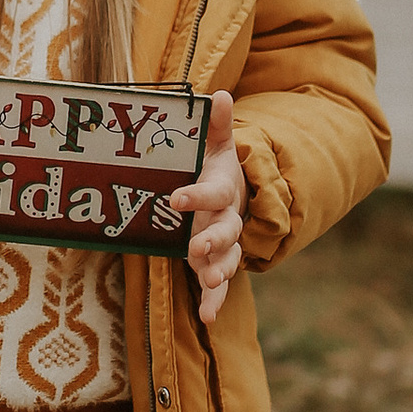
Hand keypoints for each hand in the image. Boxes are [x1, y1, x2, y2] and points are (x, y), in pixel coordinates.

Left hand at [173, 90, 245, 325]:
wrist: (237, 195)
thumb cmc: (216, 167)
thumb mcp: (215, 144)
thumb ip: (217, 124)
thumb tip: (220, 93)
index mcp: (223, 189)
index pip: (211, 192)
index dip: (196, 195)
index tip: (176, 197)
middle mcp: (228, 218)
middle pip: (225, 231)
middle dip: (213, 240)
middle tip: (196, 248)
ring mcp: (224, 245)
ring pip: (227, 261)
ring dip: (220, 273)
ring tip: (210, 285)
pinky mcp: (217, 265)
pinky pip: (219, 286)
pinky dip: (216, 302)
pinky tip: (207, 318)